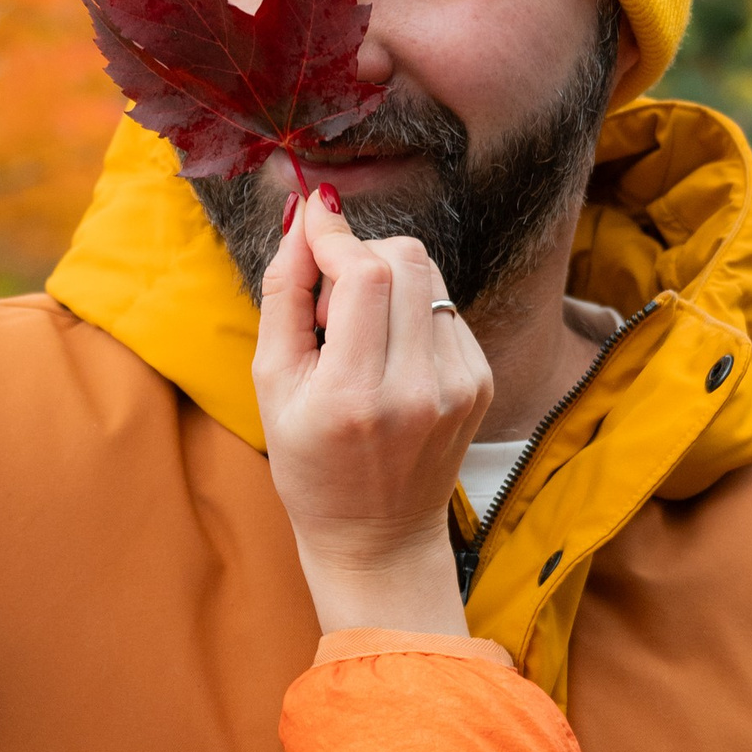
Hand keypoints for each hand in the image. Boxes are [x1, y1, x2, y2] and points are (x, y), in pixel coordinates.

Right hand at [254, 187, 495, 635]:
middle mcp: (417, 388)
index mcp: (355, 394)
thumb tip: (307, 214)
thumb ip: (284, 292)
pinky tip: (389, 356)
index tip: (313, 219)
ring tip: (359, 332)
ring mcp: (458, 386)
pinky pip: (444, 307)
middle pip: (404, 257)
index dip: (336, 234)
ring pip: (428, 275)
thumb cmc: (311, 464)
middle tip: (331, 299)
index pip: (364, 272)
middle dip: (360, 253)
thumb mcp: (272, 384)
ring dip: (386, 280)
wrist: (376, 536)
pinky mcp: (479, 382)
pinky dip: (411, 312)